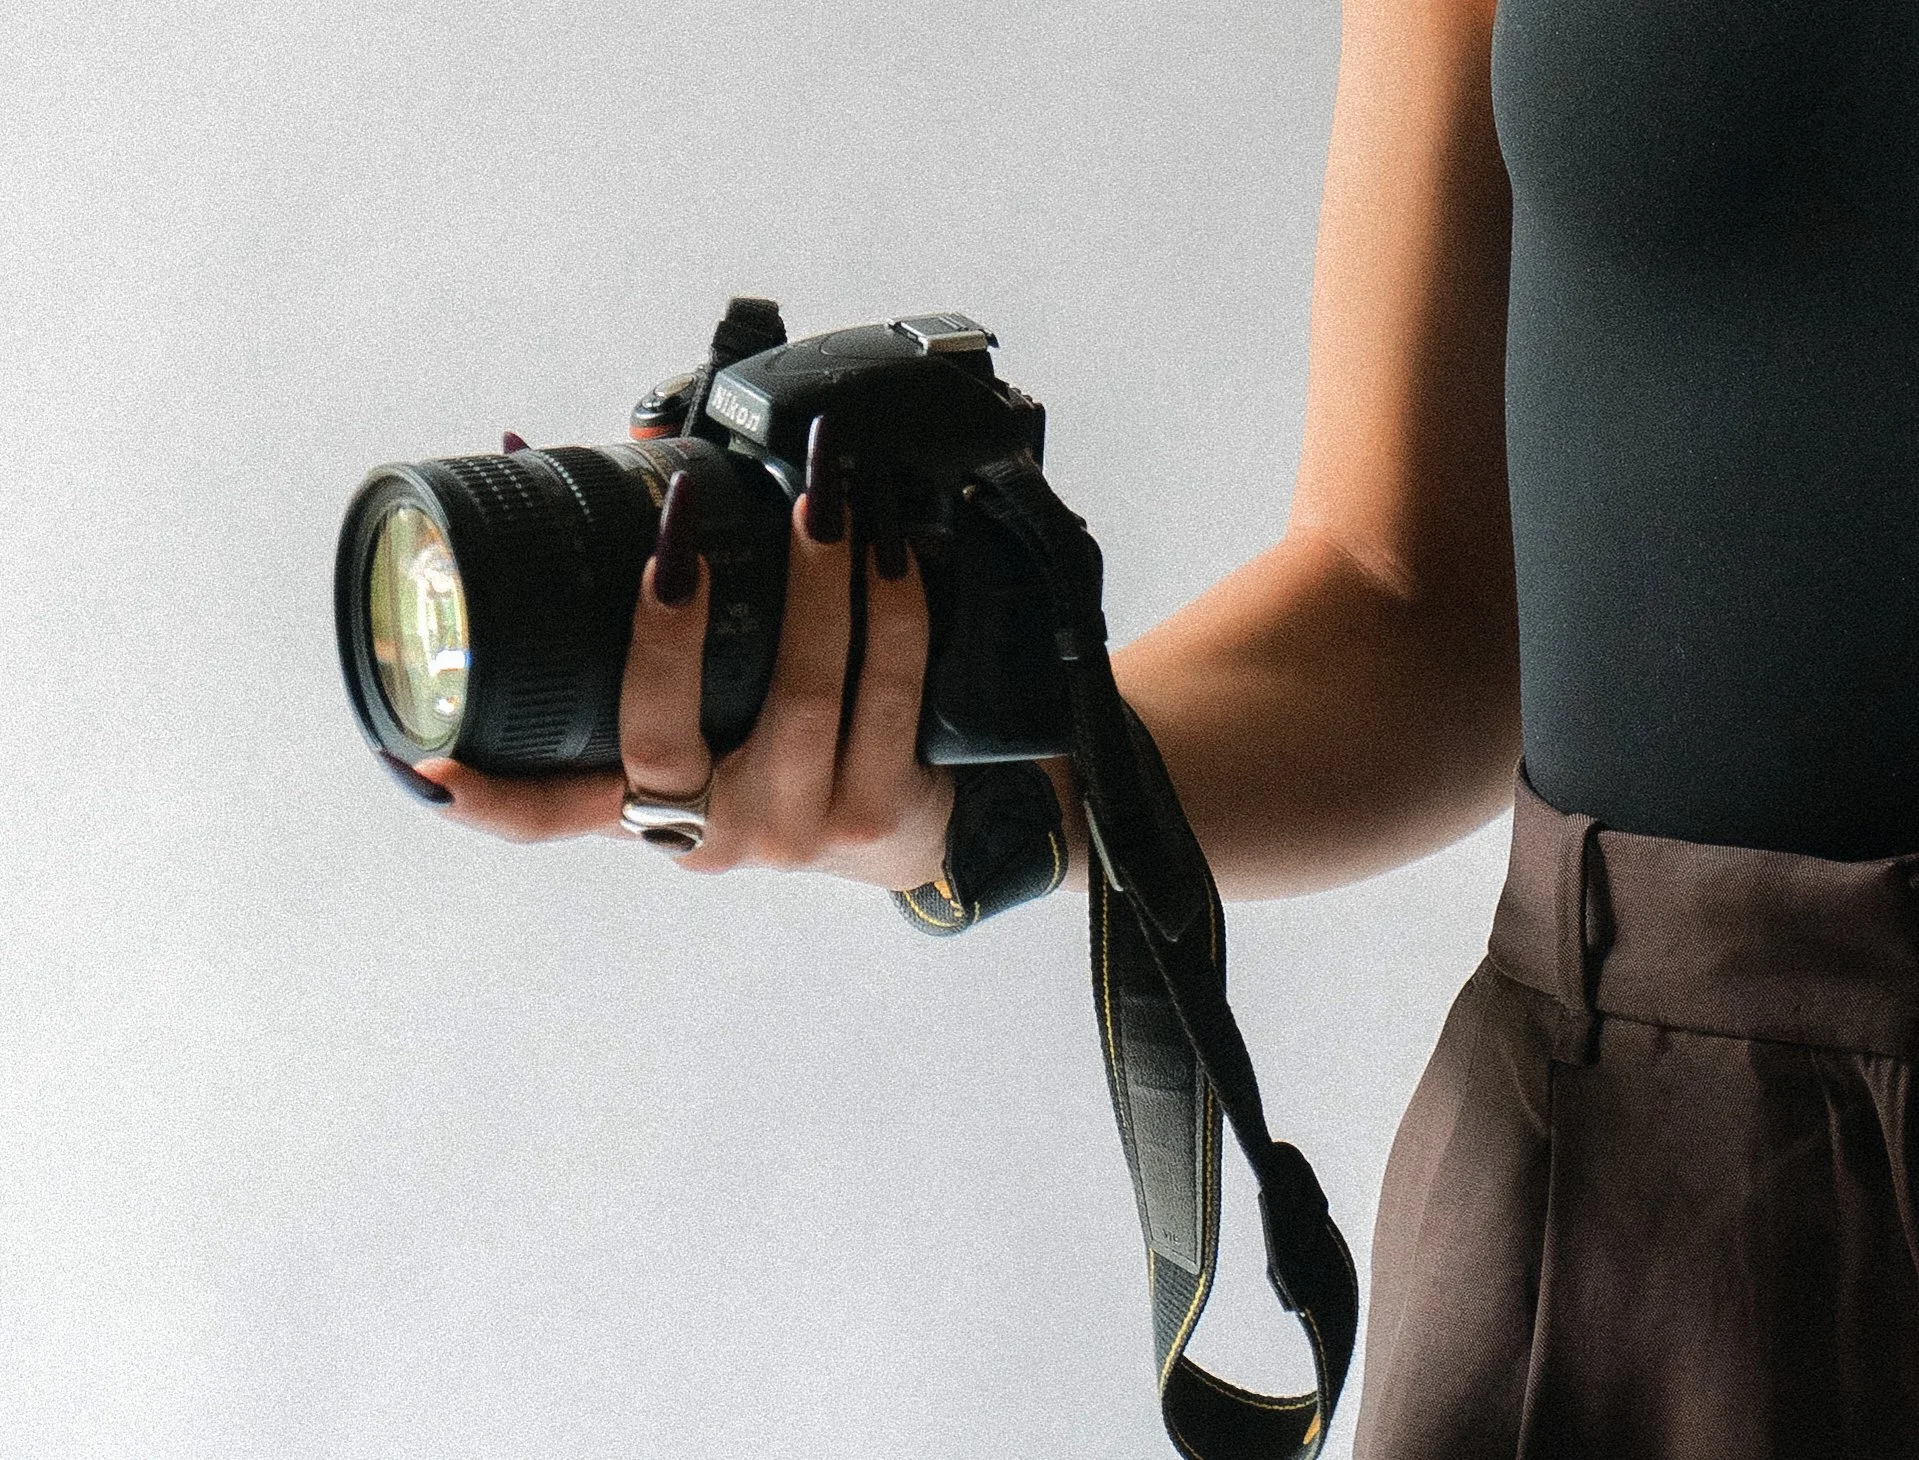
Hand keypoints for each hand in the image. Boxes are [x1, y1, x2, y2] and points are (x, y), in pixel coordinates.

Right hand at [406, 417, 954, 890]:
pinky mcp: (877, 806)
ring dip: (812, 578)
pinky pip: (886, 689)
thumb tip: (602, 443)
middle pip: (663, 732)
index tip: (431, 767)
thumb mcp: (708, 701)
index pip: (546, 813)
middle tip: (674, 524)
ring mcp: (796, 823)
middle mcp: (710, 829)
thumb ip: (652, 594)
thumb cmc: (783, 746)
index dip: (486, 795)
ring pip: (799, 694)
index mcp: (645, 805)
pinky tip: (886, 547)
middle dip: (664, 624)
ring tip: (819, 493)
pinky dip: (891, 606)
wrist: (901, 834)